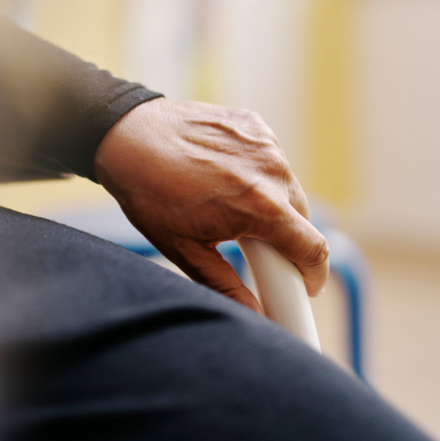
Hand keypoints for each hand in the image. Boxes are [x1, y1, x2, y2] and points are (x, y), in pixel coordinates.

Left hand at [94, 98, 328, 312]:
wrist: (126, 138)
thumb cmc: (150, 195)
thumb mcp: (184, 250)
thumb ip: (225, 285)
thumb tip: (254, 315)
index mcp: (261, 207)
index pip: (313, 249)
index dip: (313, 274)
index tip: (305, 287)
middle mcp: (272, 171)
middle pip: (302, 219)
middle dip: (287, 241)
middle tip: (256, 251)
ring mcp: (266, 143)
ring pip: (287, 188)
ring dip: (273, 205)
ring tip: (230, 209)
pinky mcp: (255, 125)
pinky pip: (271, 160)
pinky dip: (259, 175)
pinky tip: (225, 179)